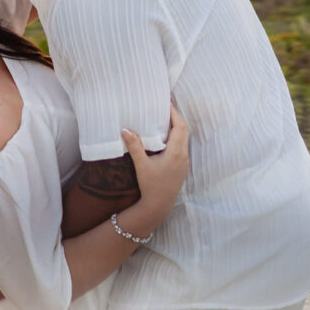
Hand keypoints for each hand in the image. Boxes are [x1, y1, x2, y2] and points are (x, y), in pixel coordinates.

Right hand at [121, 102, 189, 221]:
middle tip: (163, 109)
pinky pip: (182, 146)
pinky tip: (164, 138)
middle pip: (184, 130)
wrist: (159, 206)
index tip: (165, 103)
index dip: (174, 113)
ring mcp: (184, 162)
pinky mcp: (182, 167)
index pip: (180, 126)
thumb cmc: (151, 186)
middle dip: (175, 118)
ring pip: (184, 139)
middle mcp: (183, 156)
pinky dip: (176, 137)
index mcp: (176, 152)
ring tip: (163, 120)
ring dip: (176, 128)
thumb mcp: (141, 165)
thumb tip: (125, 129)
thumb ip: (134, 146)